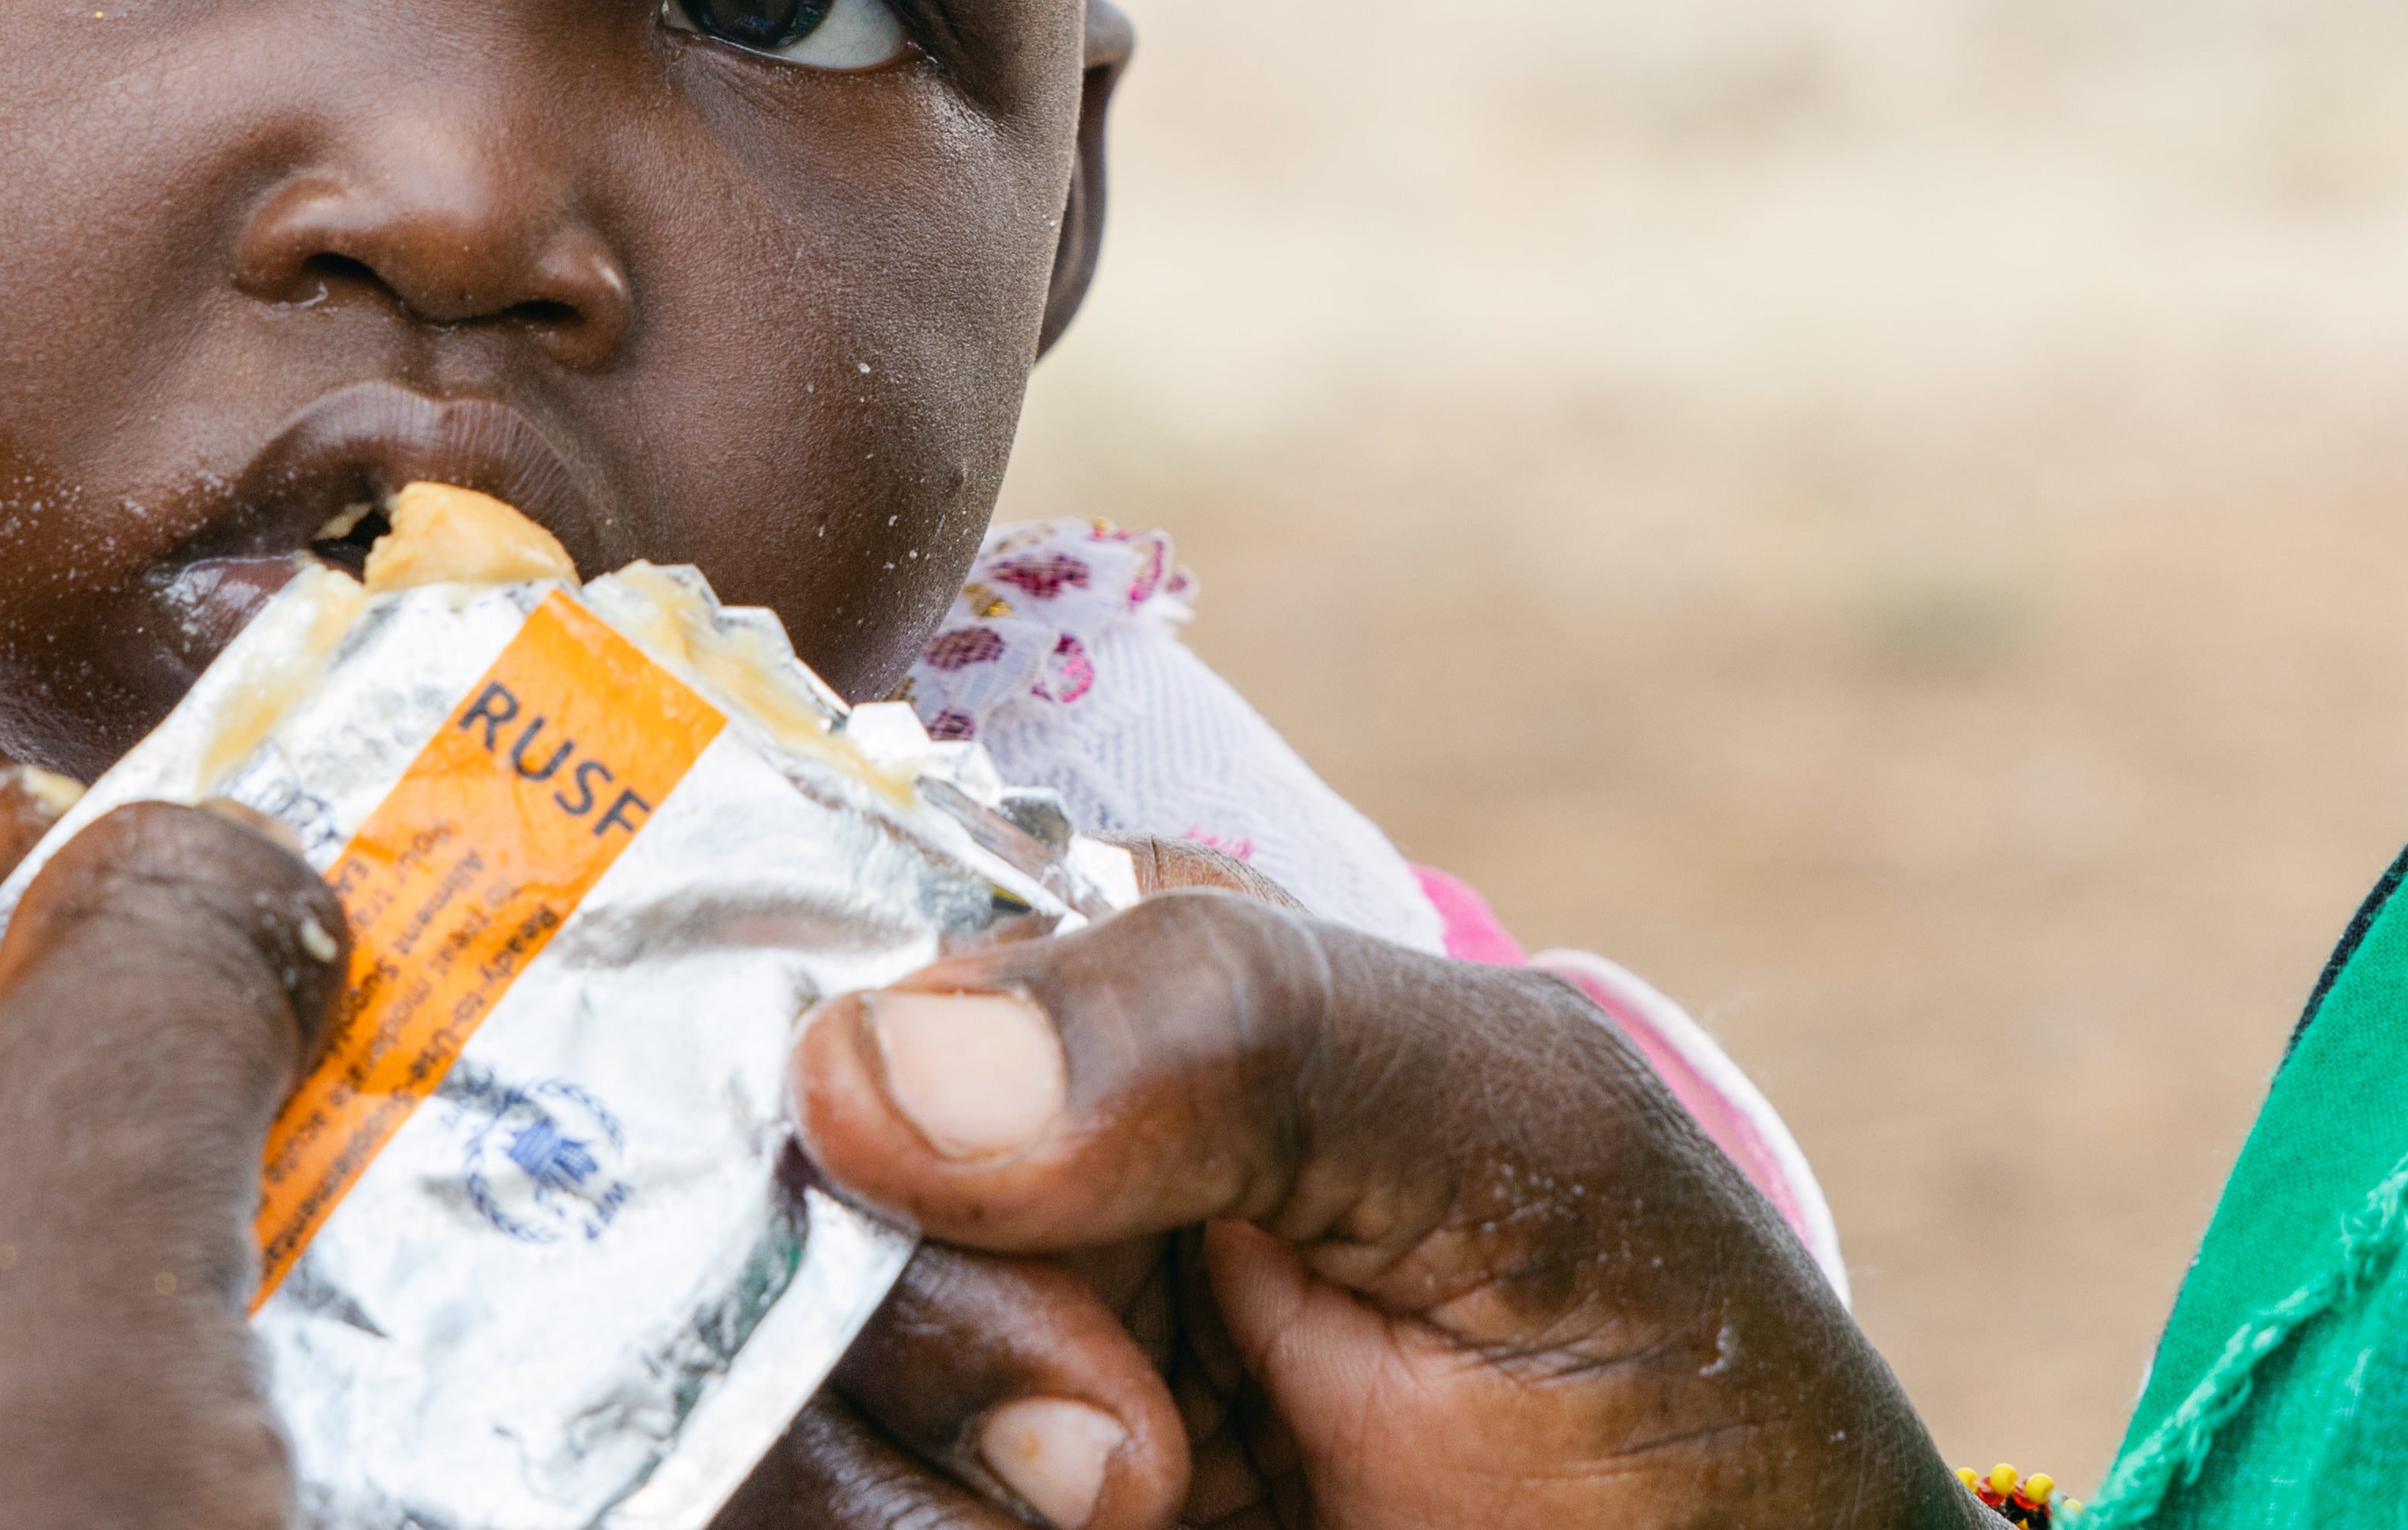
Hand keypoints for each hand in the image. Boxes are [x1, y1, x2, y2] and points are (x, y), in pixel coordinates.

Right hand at [783, 890, 1966, 1529]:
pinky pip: (755, 1507)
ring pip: (724, 1388)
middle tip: (1138, 1462)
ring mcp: (964, 1389)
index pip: (843, 935)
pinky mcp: (942, 1515)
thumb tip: (863, 1062)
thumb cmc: (1683, 1406)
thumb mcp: (1521, 1151)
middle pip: (754, 1183)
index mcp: (1134, 1010)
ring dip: (878, 1486)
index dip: (848, 1061)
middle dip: (912, 1325)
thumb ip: (1234, 1035)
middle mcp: (1012, 1179)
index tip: (948, 1180)